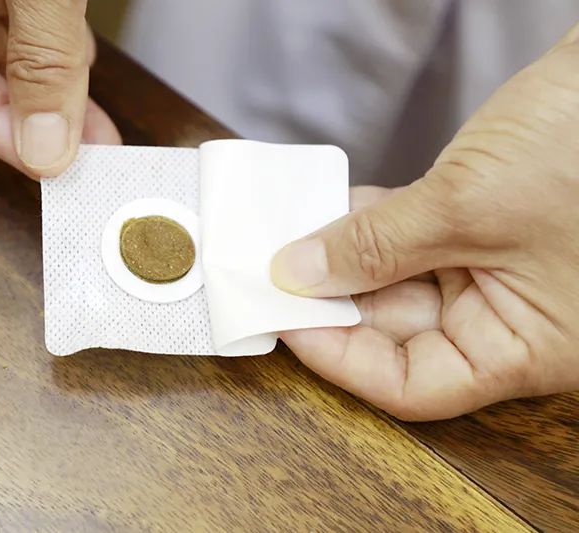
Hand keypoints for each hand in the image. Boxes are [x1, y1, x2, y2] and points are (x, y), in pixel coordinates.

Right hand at [0, 0, 120, 178]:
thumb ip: (41, 58)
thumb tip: (44, 145)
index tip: (45, 166)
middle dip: (37, 120)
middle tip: (83, 161)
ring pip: (15, 49)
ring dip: (58, 93)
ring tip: (95, 135)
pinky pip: (39, 23)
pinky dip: (63, 53)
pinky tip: (82, 75)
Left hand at [270, 23, 578, 420]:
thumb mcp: (465, 205)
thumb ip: (375, 245)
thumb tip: (295, 275)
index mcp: (524, 347)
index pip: (414, 384)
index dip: (341, 359)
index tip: (286, 320)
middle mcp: (509, 320)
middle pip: (398, 333)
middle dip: (332, 302)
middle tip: (270, 273)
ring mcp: (496, 273)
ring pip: (398, 283)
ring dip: (343, 259)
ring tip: (287, 237)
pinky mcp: (483, 229)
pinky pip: (412, 242)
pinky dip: (371, 227)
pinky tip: (331, 208)